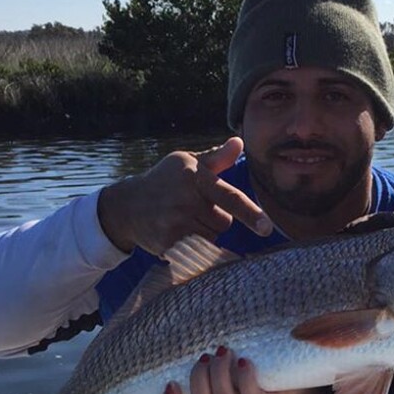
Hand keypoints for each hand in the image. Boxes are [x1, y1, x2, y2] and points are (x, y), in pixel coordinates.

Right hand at [97, 137, 272, 255]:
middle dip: (216, 218)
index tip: (266, 227)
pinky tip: (176, 232)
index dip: (249, 213)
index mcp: (195, 178)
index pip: (229, 197)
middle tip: (194, 208)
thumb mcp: (187, 163)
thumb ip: (216, 158)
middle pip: (224, 223)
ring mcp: (176, 225)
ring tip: (184, 219)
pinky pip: (196, 251)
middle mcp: (185, 201)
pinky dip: (192, 245)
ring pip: (212, 238)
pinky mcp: (169, 245)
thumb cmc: (165, 181)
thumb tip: (239, 143)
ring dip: (205, 232)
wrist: (127, 206)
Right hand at [162, 347, 318, 393]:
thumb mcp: (225, 353)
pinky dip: (244, 378)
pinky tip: (244, 362)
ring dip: (220, 374)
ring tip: (225, 351)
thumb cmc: (251, 355)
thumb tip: (185, 302)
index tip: (171, 383)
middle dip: (199, 377)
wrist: (291, 368)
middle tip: (207, 355)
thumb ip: (205, 340)